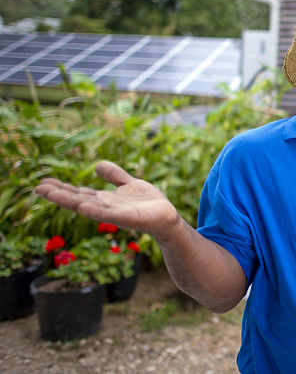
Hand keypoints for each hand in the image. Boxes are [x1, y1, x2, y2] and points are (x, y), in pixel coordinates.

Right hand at [35, 161, 181, 240]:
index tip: (41, 183)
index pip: (78, 193)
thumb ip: (115, 175)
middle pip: (78, 199)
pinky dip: (97, 211)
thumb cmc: (149, 203)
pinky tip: (85, 206)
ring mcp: (115, 213)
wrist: (167, 217)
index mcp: (105, 199)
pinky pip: (109, 215)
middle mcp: (106, 207)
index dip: (61, 188)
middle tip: (39, 188)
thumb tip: (97, 164)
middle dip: (59, 194)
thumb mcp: (130, 184)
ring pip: (89, 207)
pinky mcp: (128, 218)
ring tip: (53, 194)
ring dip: (71, 201)